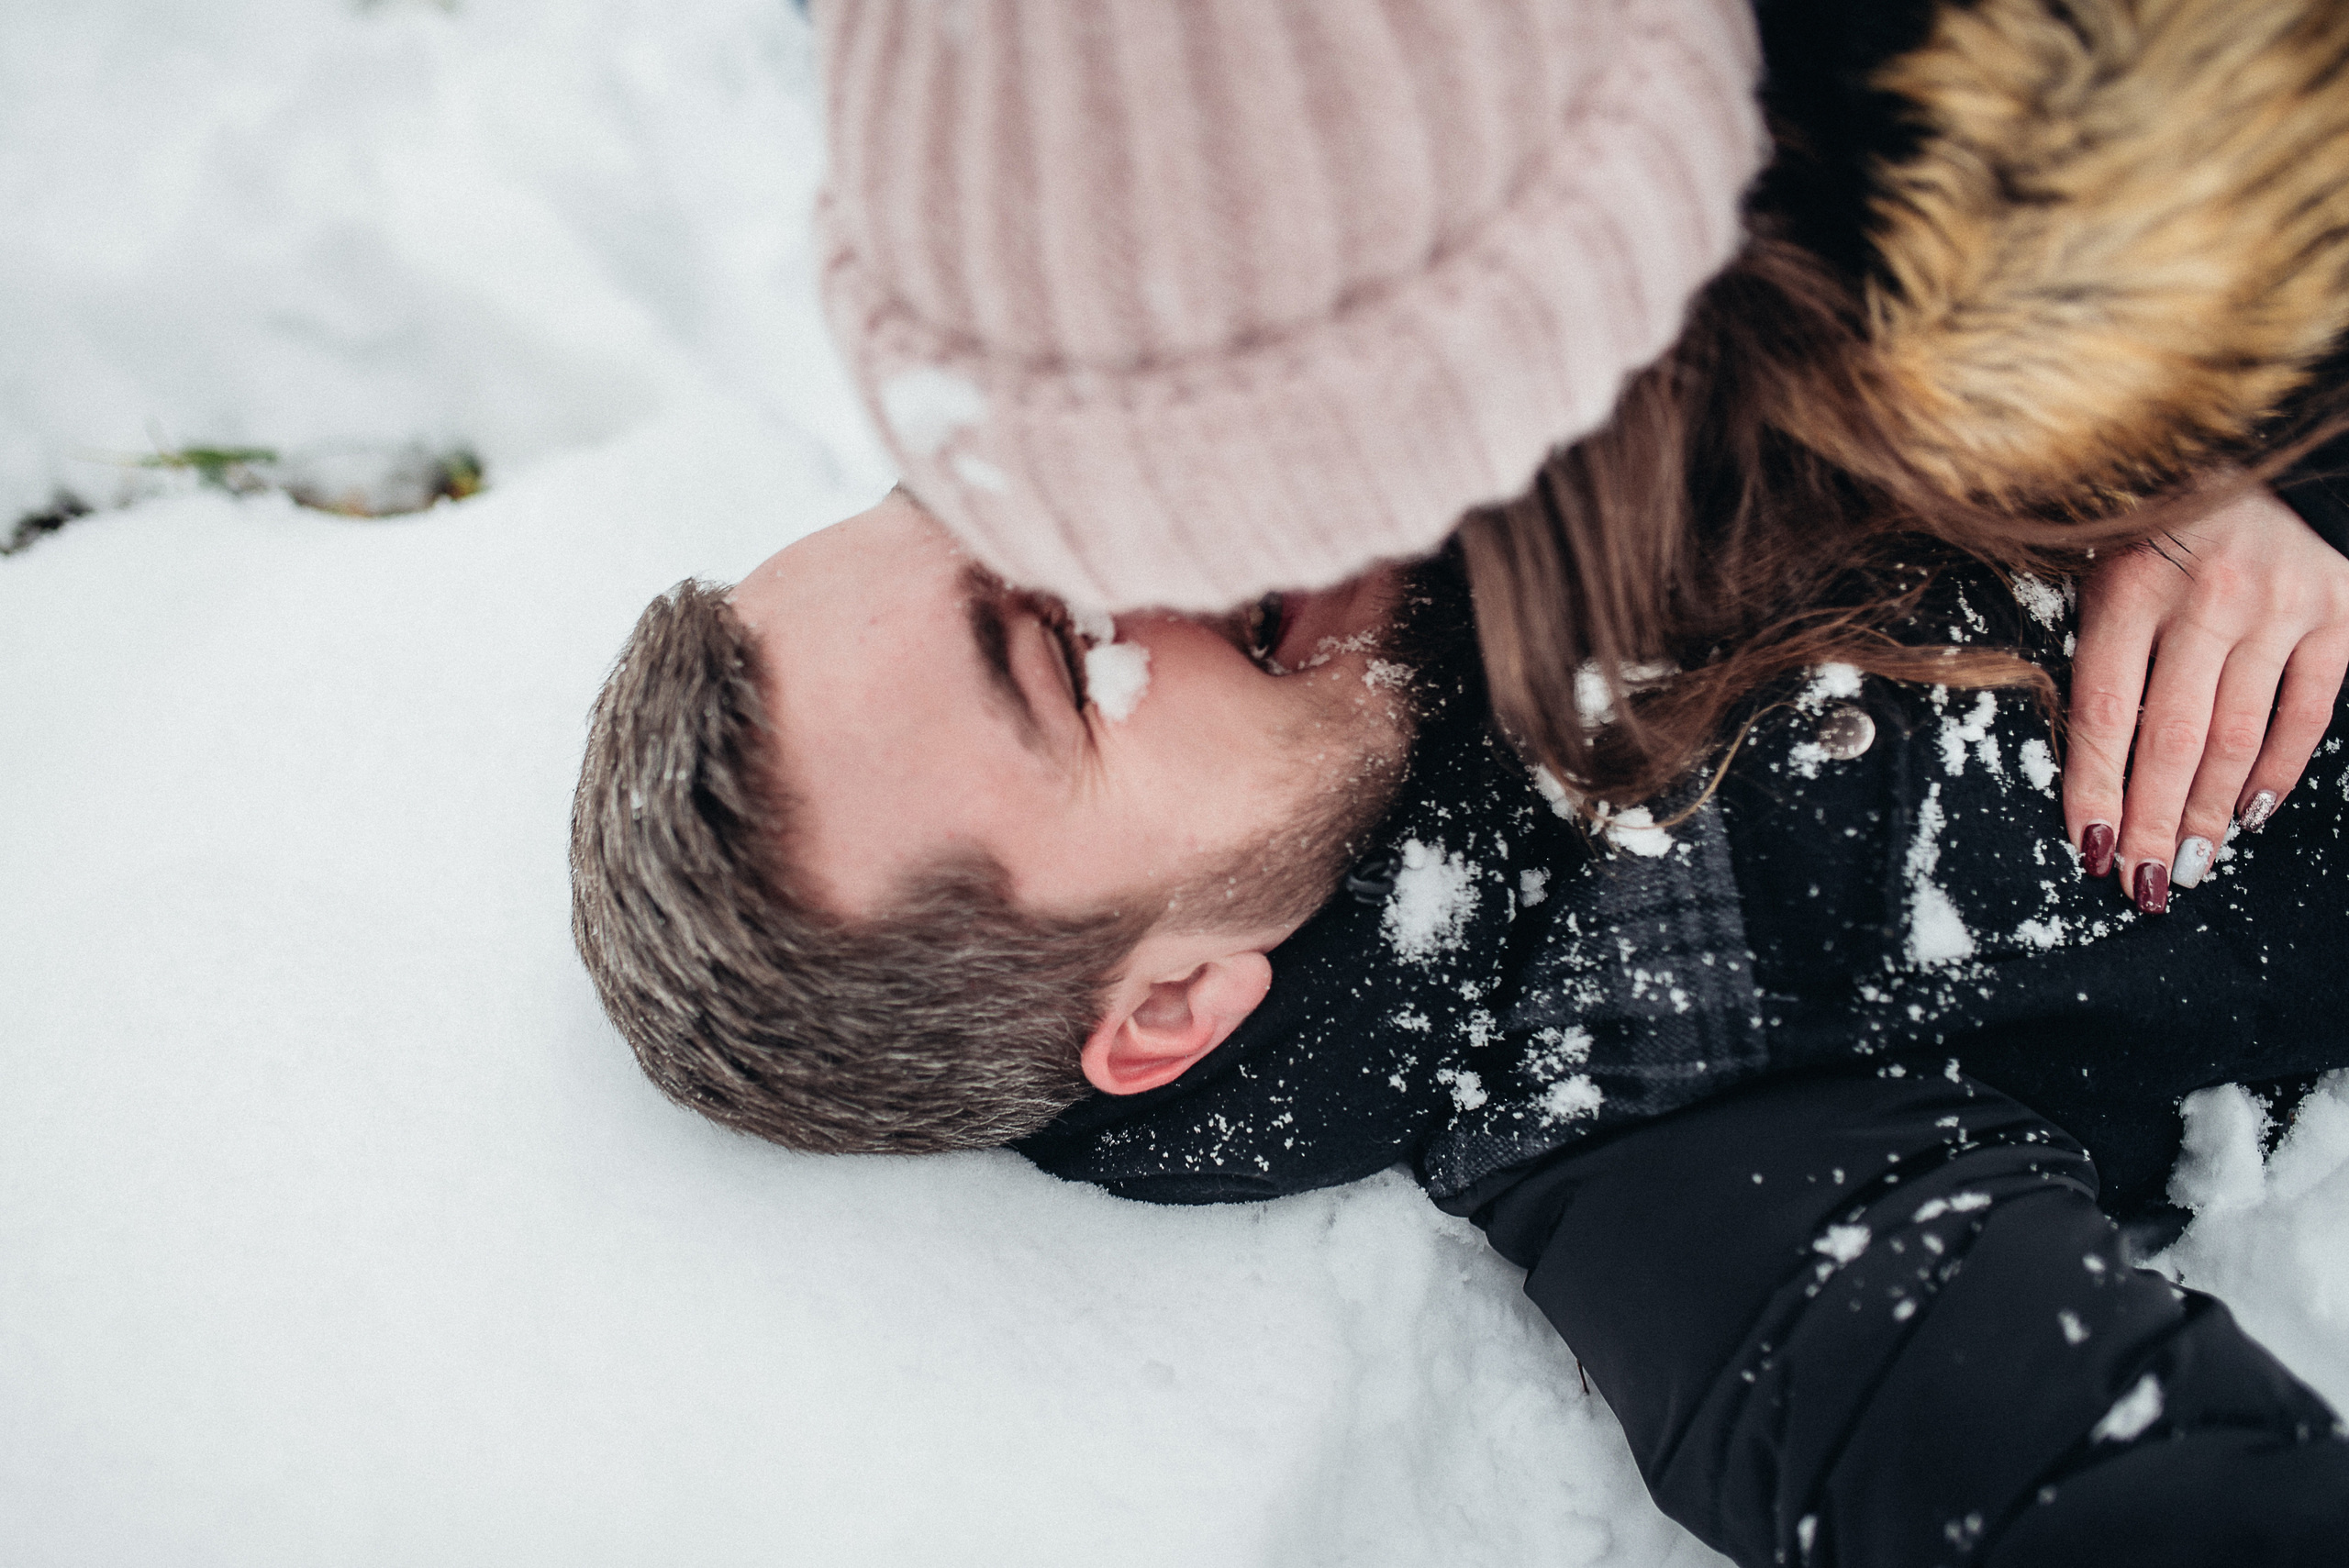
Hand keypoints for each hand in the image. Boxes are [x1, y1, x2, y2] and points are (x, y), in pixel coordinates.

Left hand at [2064, 478, 2348, 911]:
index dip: (2096, 788)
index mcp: (2131, 584)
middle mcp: (2208, 596)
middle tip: (2142, 883)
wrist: (2246, 445)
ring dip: (2212, 812)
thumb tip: (2091, 763)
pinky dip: (2280, 768)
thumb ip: (2097, 650)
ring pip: (2240, 735)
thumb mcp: (2098, 564)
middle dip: (2154, 823)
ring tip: (2189, 865)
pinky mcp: (2336, 608)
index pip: (2107, 712)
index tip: (2090, 847)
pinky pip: (2308, 709)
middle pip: (2174, 739)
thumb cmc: (2150, 516)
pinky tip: (2253, 813)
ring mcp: (2279, 604)